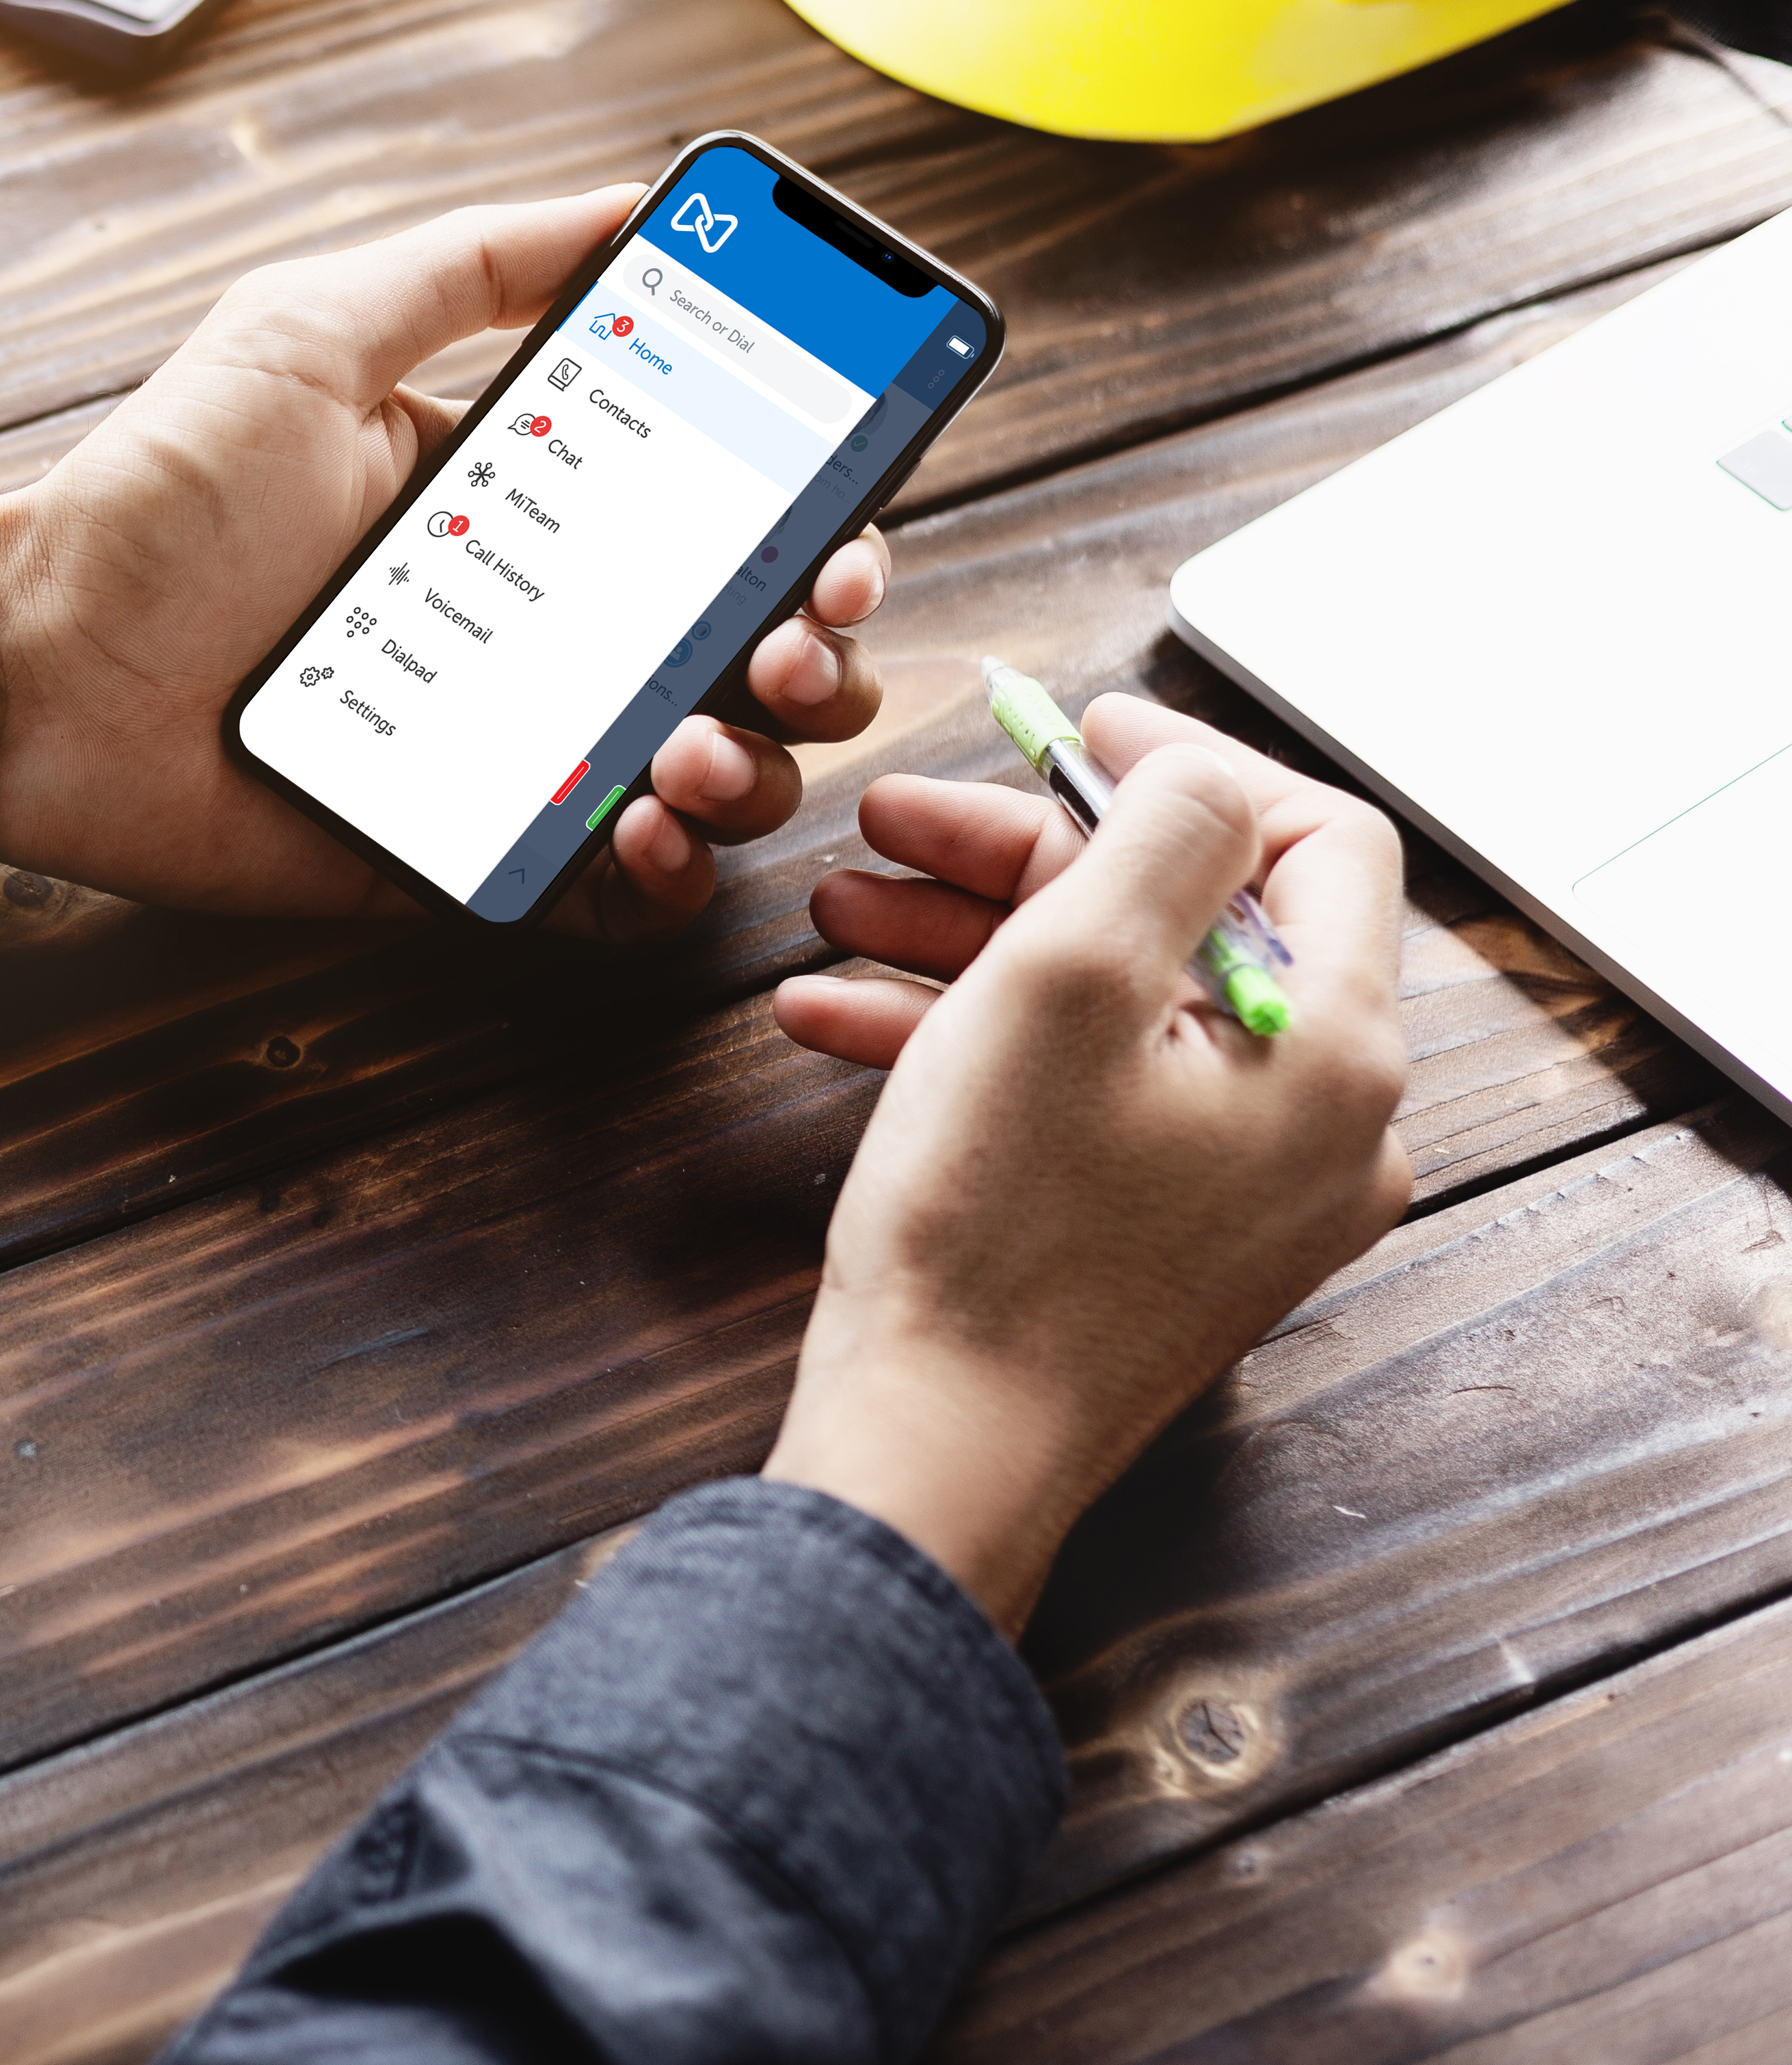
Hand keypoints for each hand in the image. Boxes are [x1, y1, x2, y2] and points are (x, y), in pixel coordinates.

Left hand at [0, 197, 895, 933]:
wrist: (31, 664)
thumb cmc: (158, 496)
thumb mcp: (310, 331)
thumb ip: (470, 263)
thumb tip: (631, 200)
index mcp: (536, 503)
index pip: (733, 518)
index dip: (825, 528)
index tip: (849, 531)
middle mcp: (547, 628)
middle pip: (760, 657)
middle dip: (819, 656)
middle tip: (784, 647)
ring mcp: (515, 750)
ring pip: (712, 780)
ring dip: (748, 768)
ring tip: (686, 748)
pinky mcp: (463, 857)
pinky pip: (610, 898)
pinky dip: (657, 881)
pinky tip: (636, 836)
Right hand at [764, 695, 1414, 1631]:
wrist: (937, 1448)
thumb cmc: (995, 1231)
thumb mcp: (1065, 978)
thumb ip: (1158, 837)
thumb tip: (1198, 769)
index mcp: (1335, 1050)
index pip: (1319, 840)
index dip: (1193, 761)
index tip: (1073, 728)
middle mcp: (1319, 1123)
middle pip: (1192, 919)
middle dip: (1029, 855)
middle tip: (897, 818)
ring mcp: (1239, 1189)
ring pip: (1118, 1005)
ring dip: (975, 937)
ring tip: (840, 911)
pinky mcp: (1156, 1234)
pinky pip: (1082, 1092)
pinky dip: (976, 1036)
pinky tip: (840, 1015)